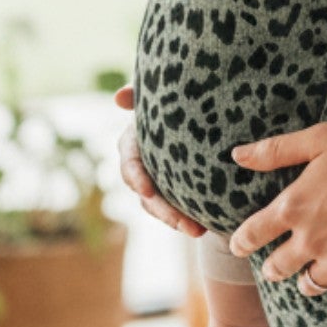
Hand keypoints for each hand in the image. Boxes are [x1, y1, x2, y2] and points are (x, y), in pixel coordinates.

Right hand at [113, 84, 204, 237]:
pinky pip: (176, 209)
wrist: (193, 114)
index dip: (136, 177)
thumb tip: (120, 96)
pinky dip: (187, 218)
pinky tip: (207, 225)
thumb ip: (140, 95)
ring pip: (159, 208)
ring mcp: (155, 182)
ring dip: (177, 221)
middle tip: (184, 224)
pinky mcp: (171, 191)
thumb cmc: (172, 101)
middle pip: (146, 195)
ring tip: (198, 231)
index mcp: (133, 142)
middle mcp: (141, 166)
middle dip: (163, 211)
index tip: (147, 190)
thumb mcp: (160, 98)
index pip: (130, 163)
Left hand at [228, 122, 326, 306]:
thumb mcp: (322, 138)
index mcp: (293, 206)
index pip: (252, 234)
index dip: (241, 242)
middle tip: (275, 264)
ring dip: (305, 280)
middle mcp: (310, 240)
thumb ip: (276, 150)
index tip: (239, 246)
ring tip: (309, 274)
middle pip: (276, 267)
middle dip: (272, 266)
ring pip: (309, 285)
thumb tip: (237, 155)